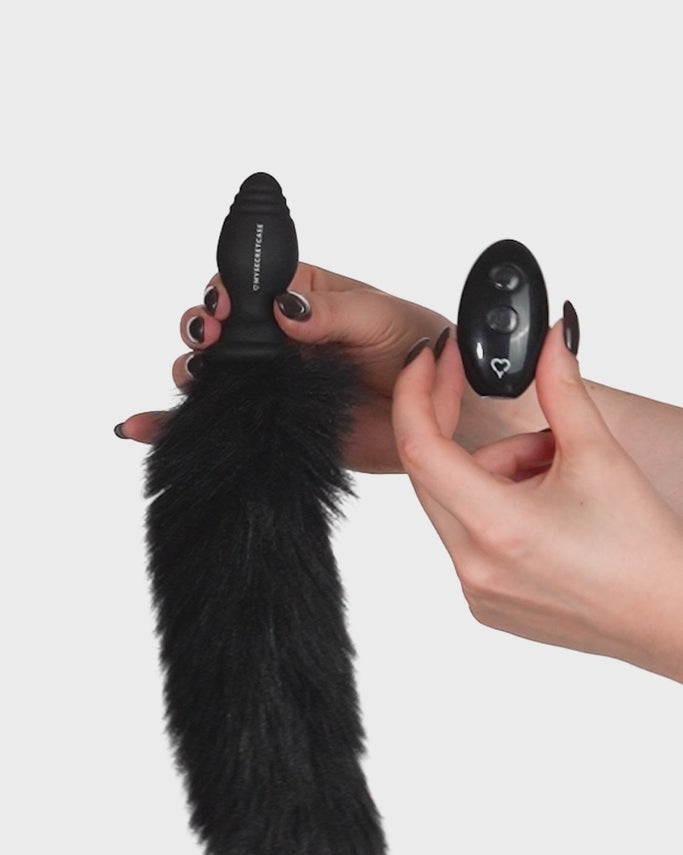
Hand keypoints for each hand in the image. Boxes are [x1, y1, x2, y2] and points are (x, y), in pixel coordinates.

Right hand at [114, 263, 544, 471]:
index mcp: (308, 298)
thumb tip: (286, 310)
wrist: (450, 420)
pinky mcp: (276, 426)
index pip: (252, 284)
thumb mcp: (384, 321)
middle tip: (212, 342)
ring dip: (194, 375)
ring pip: (217, 374)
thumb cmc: (428, 354)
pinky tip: (146, 428)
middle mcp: (286, 338)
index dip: (231, 291)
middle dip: (206, 331)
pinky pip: (223, 423)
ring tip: (196, 381)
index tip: (226, 306)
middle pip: (223, 328)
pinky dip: (179, 425)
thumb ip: (333, 313)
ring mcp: (278, 383)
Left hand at [392, 322, 682, 682]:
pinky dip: (495, 512)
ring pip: (456, 504)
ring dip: (495, 476)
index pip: (420, 447)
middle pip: (434, 473)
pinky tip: (546, 516)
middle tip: (517, 422)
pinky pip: (468, 538)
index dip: (418, 392)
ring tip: (558, 482)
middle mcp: (473, 566)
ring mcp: (475, 590)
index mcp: (495, 527)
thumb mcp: (598, 454)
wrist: (667, 617)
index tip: (431, 360)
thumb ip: (561, 388)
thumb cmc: (643, 551)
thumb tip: (550, 341)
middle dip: (469, 437)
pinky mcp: (485, 603)